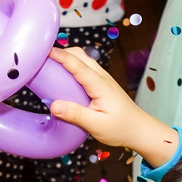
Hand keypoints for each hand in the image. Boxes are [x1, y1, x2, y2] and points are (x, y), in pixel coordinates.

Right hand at [46, 46, 175, 164]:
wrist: (140, 130)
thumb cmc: (121, 129)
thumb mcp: (97, 126)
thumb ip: (76, 115)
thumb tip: (53, 105)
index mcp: (100, 85)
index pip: (78, 65)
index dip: (61, 56)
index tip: (44, 50)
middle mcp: (101, 77)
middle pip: (80, 56)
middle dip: (61, 52)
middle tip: (41, 59)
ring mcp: (102, 79)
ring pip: (82, 60)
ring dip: (66, 58)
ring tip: (48, 65)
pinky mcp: (101, 84)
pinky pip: (84, 68)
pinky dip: (71, 66)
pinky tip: (62, 77)